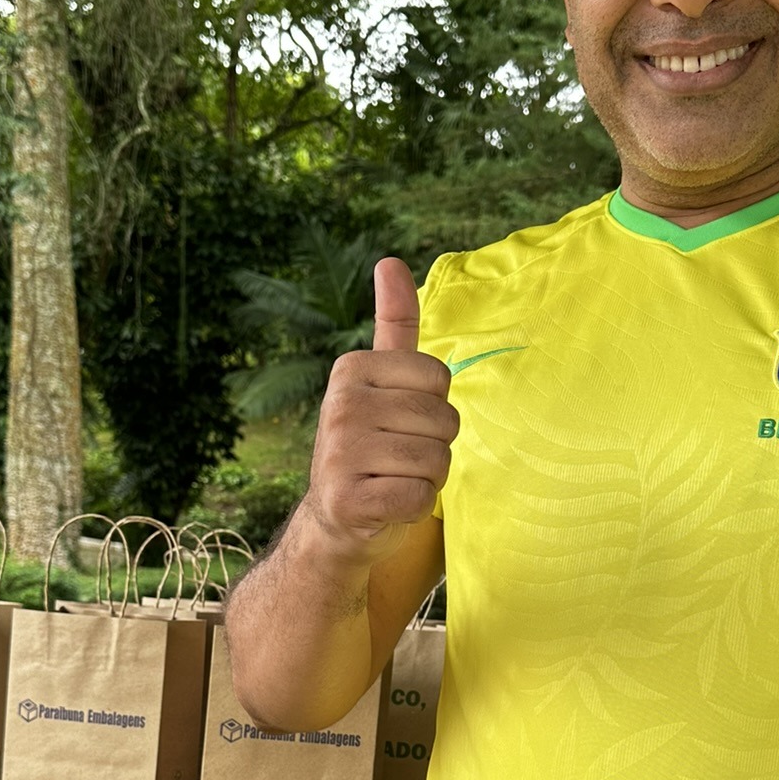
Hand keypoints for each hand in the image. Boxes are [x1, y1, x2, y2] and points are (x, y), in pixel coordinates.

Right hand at [304, 257, 456, 564]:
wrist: (335, 519)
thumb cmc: (372, 445)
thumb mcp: (381, 381)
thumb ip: (393, 324)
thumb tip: (391, 260)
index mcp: (351, 369)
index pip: (440, 379)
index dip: (434, 408)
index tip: (399, 422)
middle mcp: (340, 406)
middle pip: (443, 420)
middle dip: (434, 446)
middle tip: (397, 458)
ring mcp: (340, 454)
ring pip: (436, 460)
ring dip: (426, 478)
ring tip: (392, 479)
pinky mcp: (349, 500)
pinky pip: (421, 497)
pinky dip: (414, 507)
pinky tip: (387, 506)